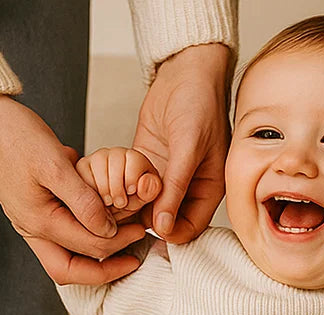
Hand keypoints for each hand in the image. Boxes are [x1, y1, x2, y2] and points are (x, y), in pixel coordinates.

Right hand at [0, 95, 145, 283]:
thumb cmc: (14, 133)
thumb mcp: (55, 164)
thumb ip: (83, 200)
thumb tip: (108, 230)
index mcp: (37, 222)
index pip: (88, 247)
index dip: (119, 243)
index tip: (141, 229)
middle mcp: (32, 229)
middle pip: (71, 271)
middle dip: (106, 268)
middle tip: (136, 253)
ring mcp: (30, 222)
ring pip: (66, 257)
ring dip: (95, 256)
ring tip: (124, 243)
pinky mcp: (32, 211)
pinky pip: (62, 237)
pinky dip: (84, 237)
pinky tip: (104, 225)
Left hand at [132, 42, 232, 243]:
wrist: (186, 71)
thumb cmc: (199, 104)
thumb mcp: (188, 148)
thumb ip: (176, 189)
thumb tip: (164, 227)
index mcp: (209, 190)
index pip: (191, 227)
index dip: (172, 233)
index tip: (151, 230)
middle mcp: (189, 188)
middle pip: (167, 220)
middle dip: (148, 220)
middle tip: (129, 214)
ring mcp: (168, 177)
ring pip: (148, 204)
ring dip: (133, 205)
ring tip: (119, 198)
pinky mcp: (149, 164)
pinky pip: (134, 184)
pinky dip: (124, 186)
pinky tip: (114, 183)